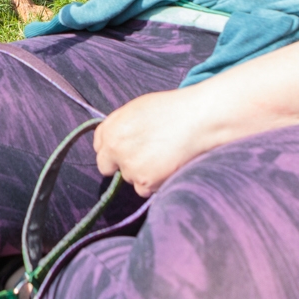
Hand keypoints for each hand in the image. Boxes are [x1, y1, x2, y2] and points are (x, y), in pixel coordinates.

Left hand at [93, 85, 298, 196]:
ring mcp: (130, 167)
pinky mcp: (146, 181)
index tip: (126, 148)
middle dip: (123, 164)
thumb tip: (113, 142)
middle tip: (145, 156)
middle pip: (109, 167)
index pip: (99, 147)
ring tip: (163, 157)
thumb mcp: (137, 109)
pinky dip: (155, 183)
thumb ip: (119, 126)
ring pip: (130, 179)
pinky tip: (168, 167)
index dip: (113, 149)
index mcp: (111, 128)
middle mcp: (115, 148)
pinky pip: (145, 189)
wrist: (199, 120)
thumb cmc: (173, 110)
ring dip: (142, 173)